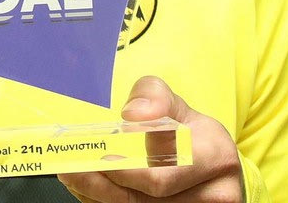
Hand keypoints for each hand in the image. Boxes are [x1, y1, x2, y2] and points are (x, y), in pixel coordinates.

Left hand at [58, 76, 245, 202]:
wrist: (208, 163)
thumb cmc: (188, 132)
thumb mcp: (175, 103)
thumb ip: (154, 96)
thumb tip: (134, 113)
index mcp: (216, 158)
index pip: (164, 171)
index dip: (126, 169)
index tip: (98, 155)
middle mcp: (213, 195)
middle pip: (148, 198)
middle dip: (104, 183)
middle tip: (72, 167)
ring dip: (99, 195)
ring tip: (73, 175)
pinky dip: (106, 202)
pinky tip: (89, 188)